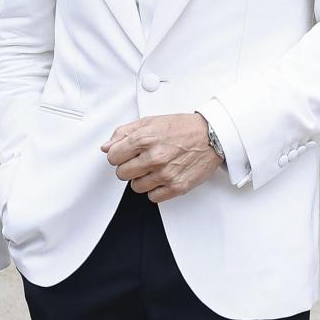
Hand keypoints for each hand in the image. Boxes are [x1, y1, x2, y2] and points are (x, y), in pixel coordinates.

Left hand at [102, 112, 219, 203]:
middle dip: (128, 168)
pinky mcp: (177, 186)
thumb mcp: (150, 122)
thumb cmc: (183, 128)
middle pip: (122, 174)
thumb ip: (124, 133)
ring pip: (136, 187)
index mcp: (145, 139)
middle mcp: (154, 157)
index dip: (117, 156)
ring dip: (142, 179)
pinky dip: (156, 190)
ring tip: (154, 168)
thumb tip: (107, 146)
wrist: (212, 136)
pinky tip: (162, 178)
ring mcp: (165, 174)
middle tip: (140, 161)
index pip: (113, 157)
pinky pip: (153, 197)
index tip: (124, 155)